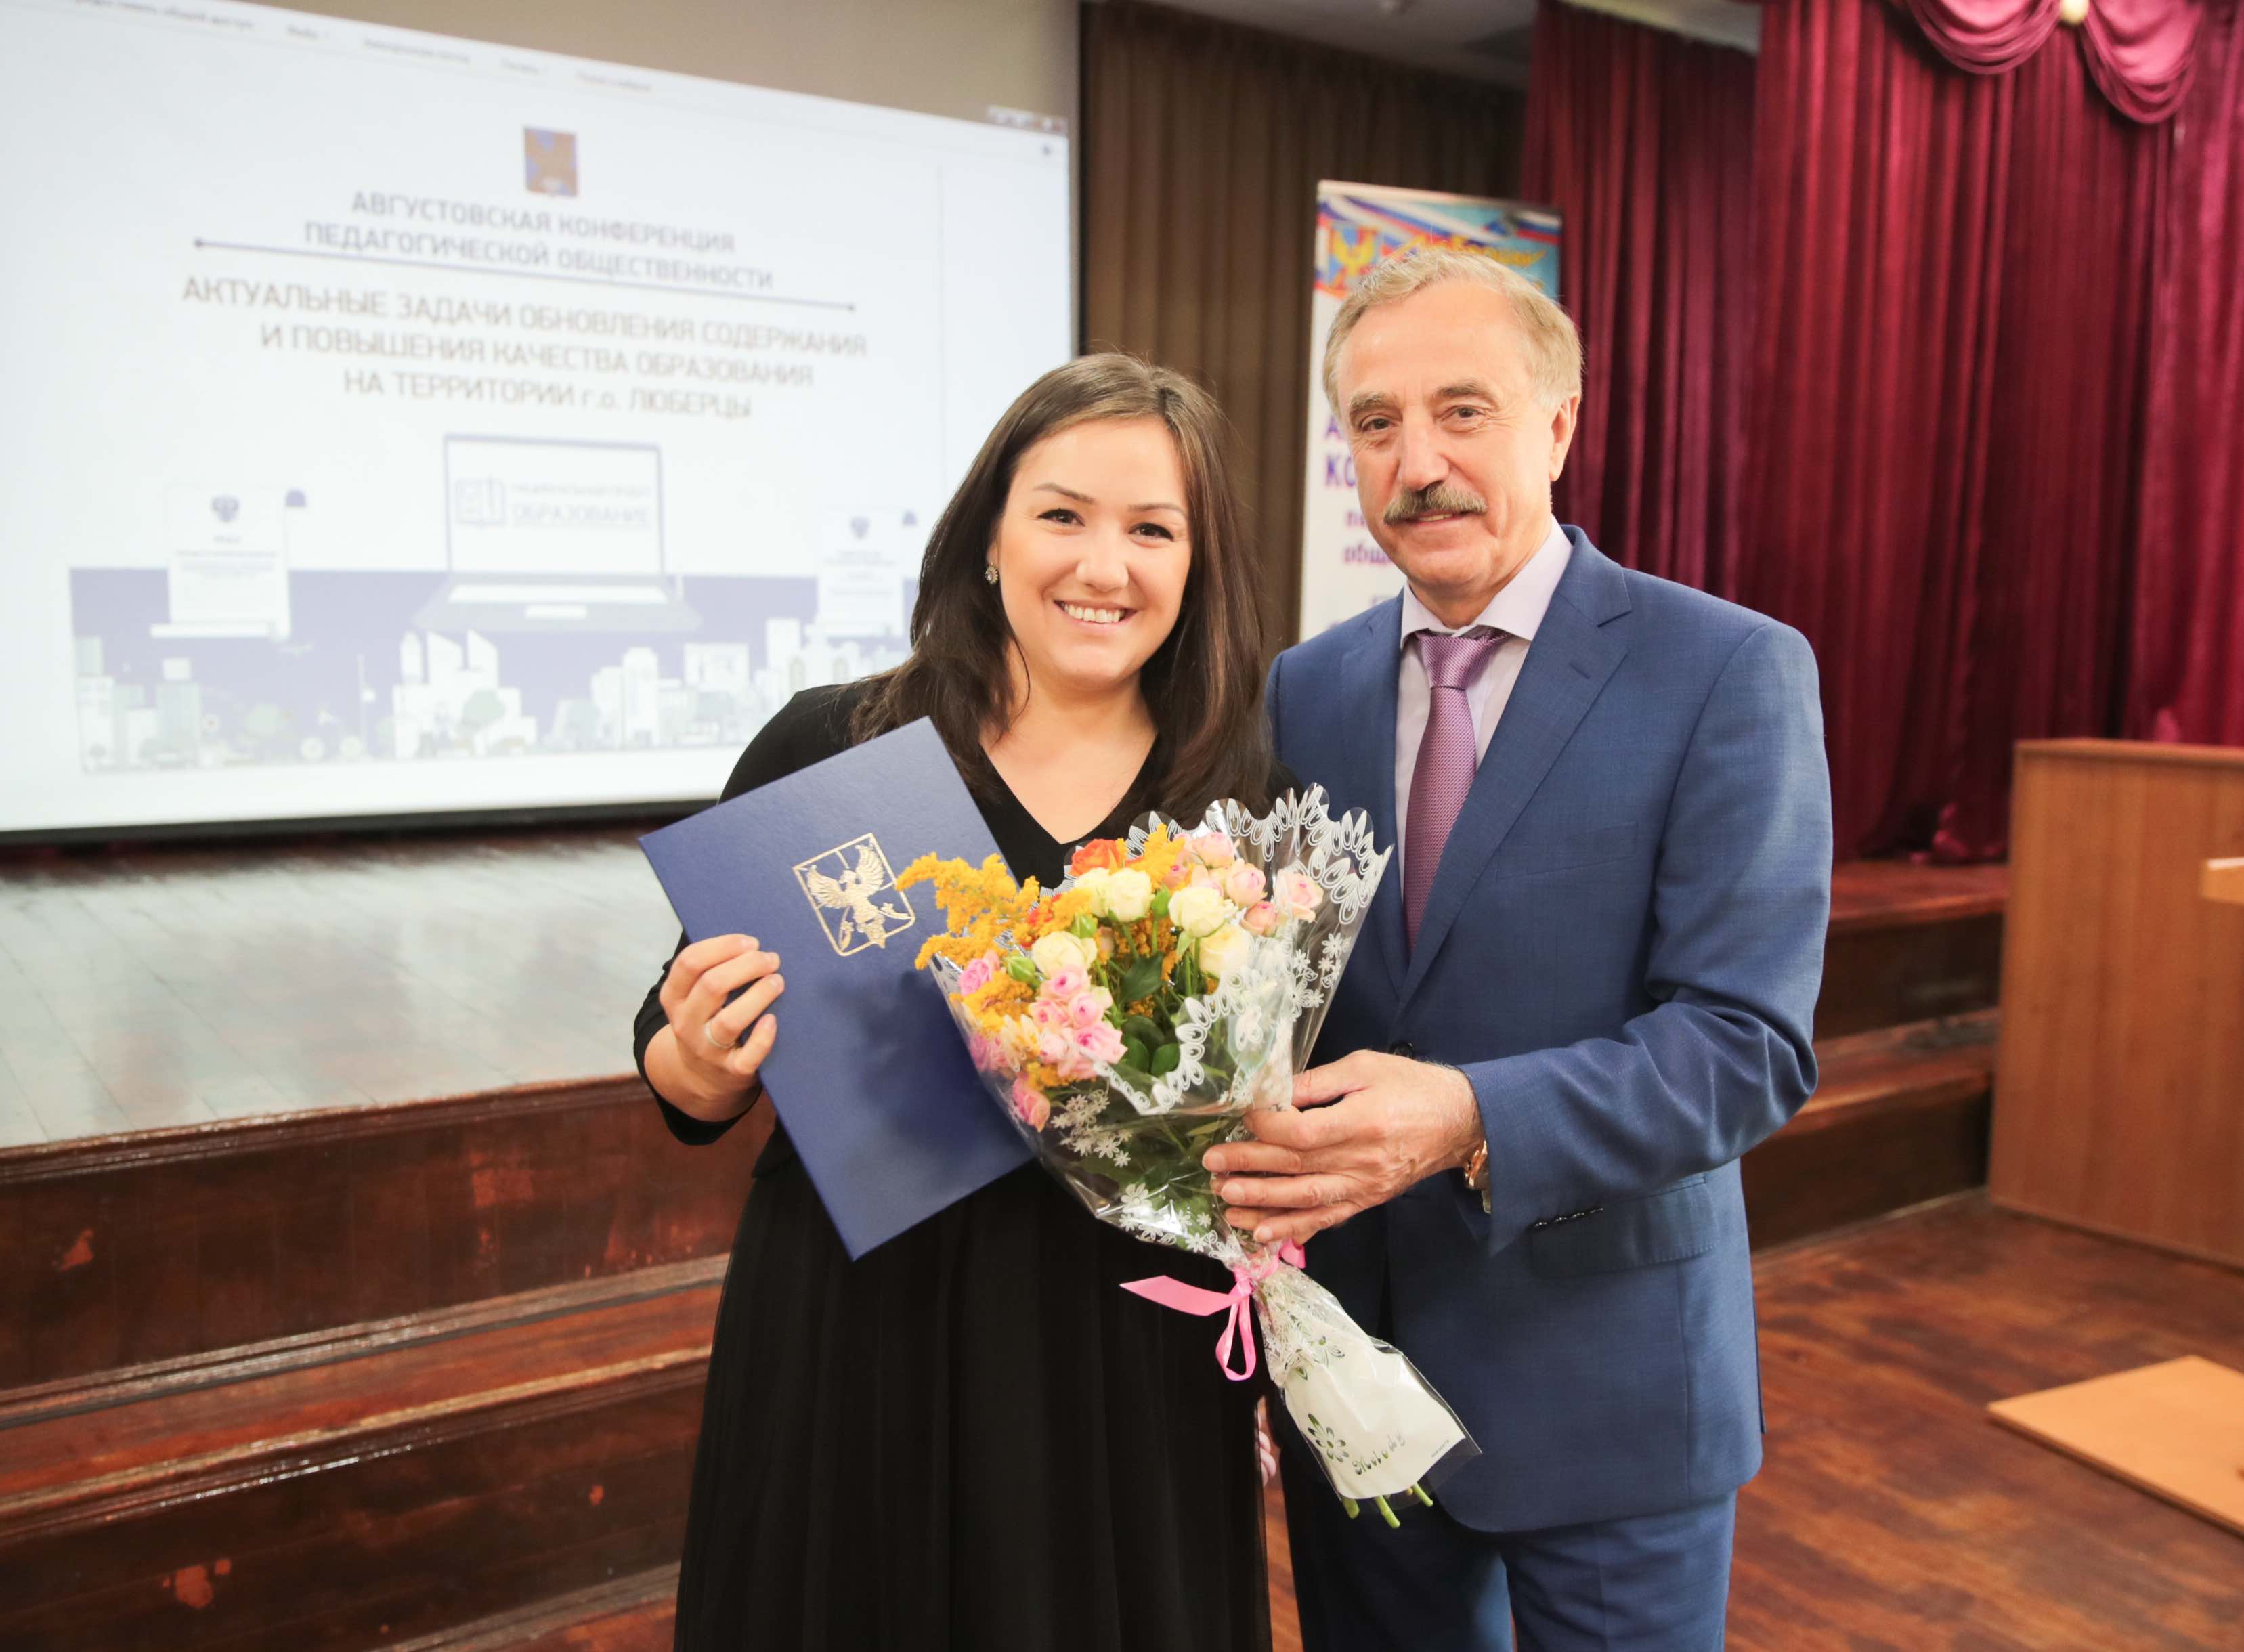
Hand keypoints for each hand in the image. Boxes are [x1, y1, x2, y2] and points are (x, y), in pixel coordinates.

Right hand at [658, 933, 783, 1108]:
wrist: (702, 1076)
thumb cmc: (709, 1019)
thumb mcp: (696, 997)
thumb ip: (714, 970)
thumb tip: (753, 944)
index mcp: (674, 997)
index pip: (690, 962)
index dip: (723, 946)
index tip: (751, 942)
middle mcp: (686, 1023)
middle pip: (712, 985)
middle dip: (747, 966)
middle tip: (772, 959)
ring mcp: (707, 1049)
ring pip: (730, 1020)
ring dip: (758, 995)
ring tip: (778, 981)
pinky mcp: (732, 1071)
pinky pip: (748, 1056)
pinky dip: (763, 1037)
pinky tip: (774, 1020)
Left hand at [1201, 1051, 1482, 1245]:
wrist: (1460, 1120)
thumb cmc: (1411, 1085)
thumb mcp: (1365, 1067)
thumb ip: (1317, 1081)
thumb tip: (1272, 1090)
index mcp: (1361, 1121)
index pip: (1301, 1133)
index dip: (1265, 1127)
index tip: (1240, 1116)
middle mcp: (1361, 1160)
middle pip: (1296, 1168)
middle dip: (1249, 1168)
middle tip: (1211, 1166)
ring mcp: (1364, 1186)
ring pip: (1306, 1200)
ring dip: (1262, 1203)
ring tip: (1225, 1200)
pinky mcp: (1368, 1200)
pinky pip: (1327, 1219)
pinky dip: (1295, 1229)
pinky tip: (1264, 1233)